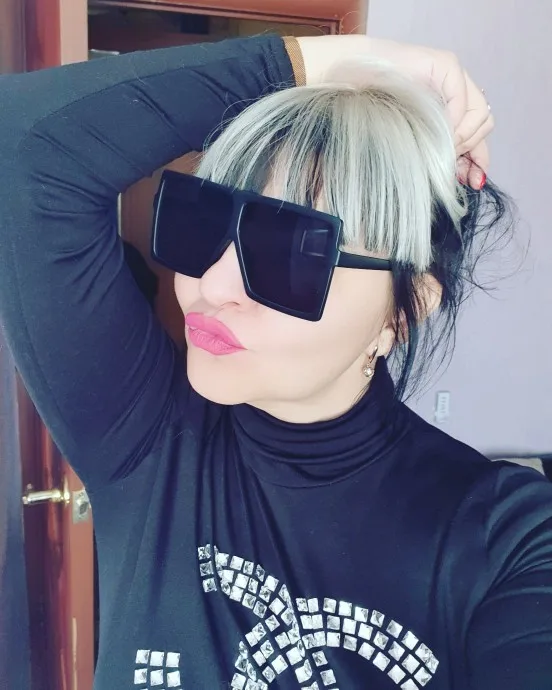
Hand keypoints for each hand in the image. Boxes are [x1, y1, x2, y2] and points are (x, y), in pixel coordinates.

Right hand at [296, 35, 492, 189]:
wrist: (346, 83)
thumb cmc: (369, 116)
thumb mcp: (411, 144)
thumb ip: (437, 157)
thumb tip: (470, 180)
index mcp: (447, 110)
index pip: (477, 134)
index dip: (478, 159)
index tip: (473, 182)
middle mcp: (455, 92)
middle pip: (484, 124)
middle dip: (470, 150)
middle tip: (447, 164)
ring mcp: (453, 77)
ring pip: (481, 114)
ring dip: (462, 138)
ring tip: (439, 148)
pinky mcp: (446, 66)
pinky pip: (463, 101)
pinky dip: (453, 121)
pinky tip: (434, 130)